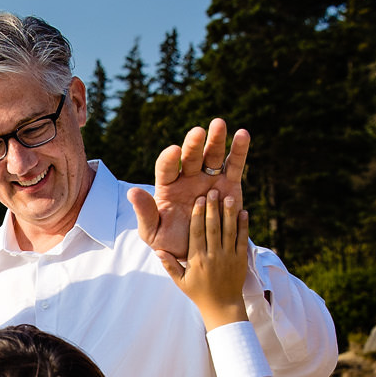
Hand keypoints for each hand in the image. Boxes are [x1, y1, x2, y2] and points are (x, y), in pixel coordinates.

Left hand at [128, 117, 248, 260]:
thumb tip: (132, 192)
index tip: (173, 152)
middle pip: (190, 156)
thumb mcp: (153, 233)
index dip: (169, 159)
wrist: (201, 253)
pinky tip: (243, 134)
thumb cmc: (171, 242)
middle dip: (193, 144)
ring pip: (212, 155)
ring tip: (219, 124)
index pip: (166, 168)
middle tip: (198, 132)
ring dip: (216, 139)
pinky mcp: (229, 184)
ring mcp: (209, 178)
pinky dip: (239, 149)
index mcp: (168, 186)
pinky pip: (234, 164)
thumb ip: (145, 214)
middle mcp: (188, 177)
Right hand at [155, 194, 251, 329]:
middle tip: (213, 192)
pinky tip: (244, 212)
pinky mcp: (241, 259)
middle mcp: (213, 256)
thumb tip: (158, 250)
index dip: (198, 215)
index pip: (197, 232)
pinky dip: (244, 225)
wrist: (222, 306)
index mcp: (197, 259)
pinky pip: (243, 240)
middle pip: (213, 228)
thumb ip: (170, 265)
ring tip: (228, 198)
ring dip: (228, 213)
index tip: (199, 200)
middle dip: (213, 208)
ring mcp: (229, 257)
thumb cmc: (198, 292)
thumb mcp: (180, 281)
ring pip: (229, 231)